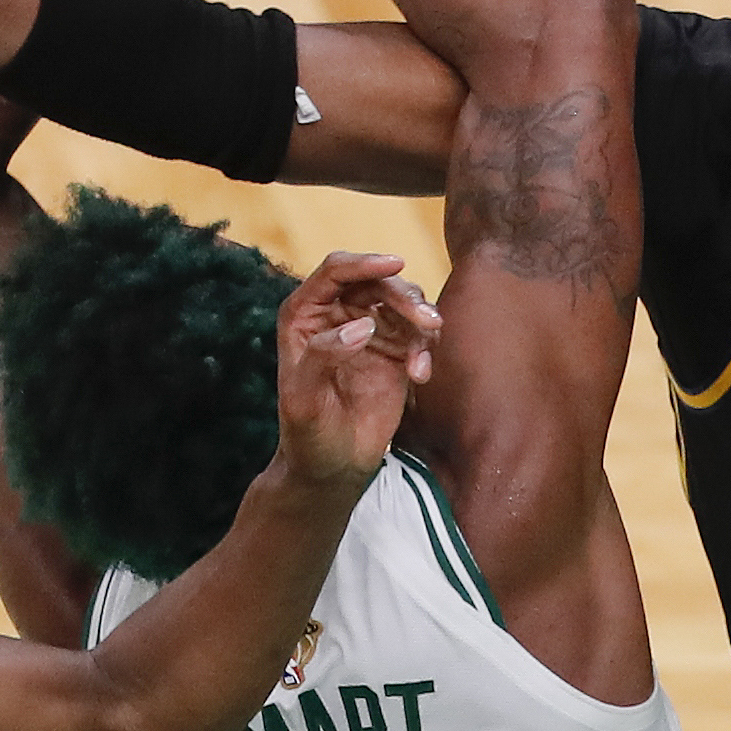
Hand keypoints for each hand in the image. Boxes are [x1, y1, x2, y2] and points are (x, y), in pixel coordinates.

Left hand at [272, 252, 441, 488]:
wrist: (331, 467)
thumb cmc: (306, 434)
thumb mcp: (303, 398)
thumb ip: (324, 356)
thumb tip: (363, 326)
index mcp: (304, 314)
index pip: (335, 272)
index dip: (365, 263)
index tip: (396, 263)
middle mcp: (336, 314)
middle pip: (376, 283)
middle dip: (404, 296)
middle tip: (427, 322)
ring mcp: (368, 330)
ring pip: (403, 302)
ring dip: (421, 320)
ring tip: (421, 360)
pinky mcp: (394, 351)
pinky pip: (418, 333)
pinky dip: (426, 348)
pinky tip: (421, 376)